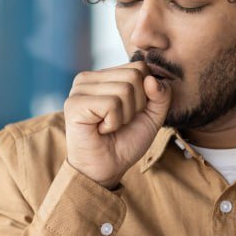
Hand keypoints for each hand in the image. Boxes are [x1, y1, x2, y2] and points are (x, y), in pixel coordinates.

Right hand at [64, 61, 171, 187]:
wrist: (107, 168)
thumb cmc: (126, 141)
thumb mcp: (153, 115)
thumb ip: (161, 95)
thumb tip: (151, 78)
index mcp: (105, 75)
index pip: (140, 67)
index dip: (146, 94)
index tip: (132, 112)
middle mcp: (89, 77)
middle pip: (134, 76)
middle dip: (136, 105)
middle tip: (119, 121)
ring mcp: (79, 89)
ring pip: (124, 90)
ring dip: (125, 116)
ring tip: (110, 126)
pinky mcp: (74, 103)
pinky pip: (112, 104)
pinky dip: (114, 122)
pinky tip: (101, 129)